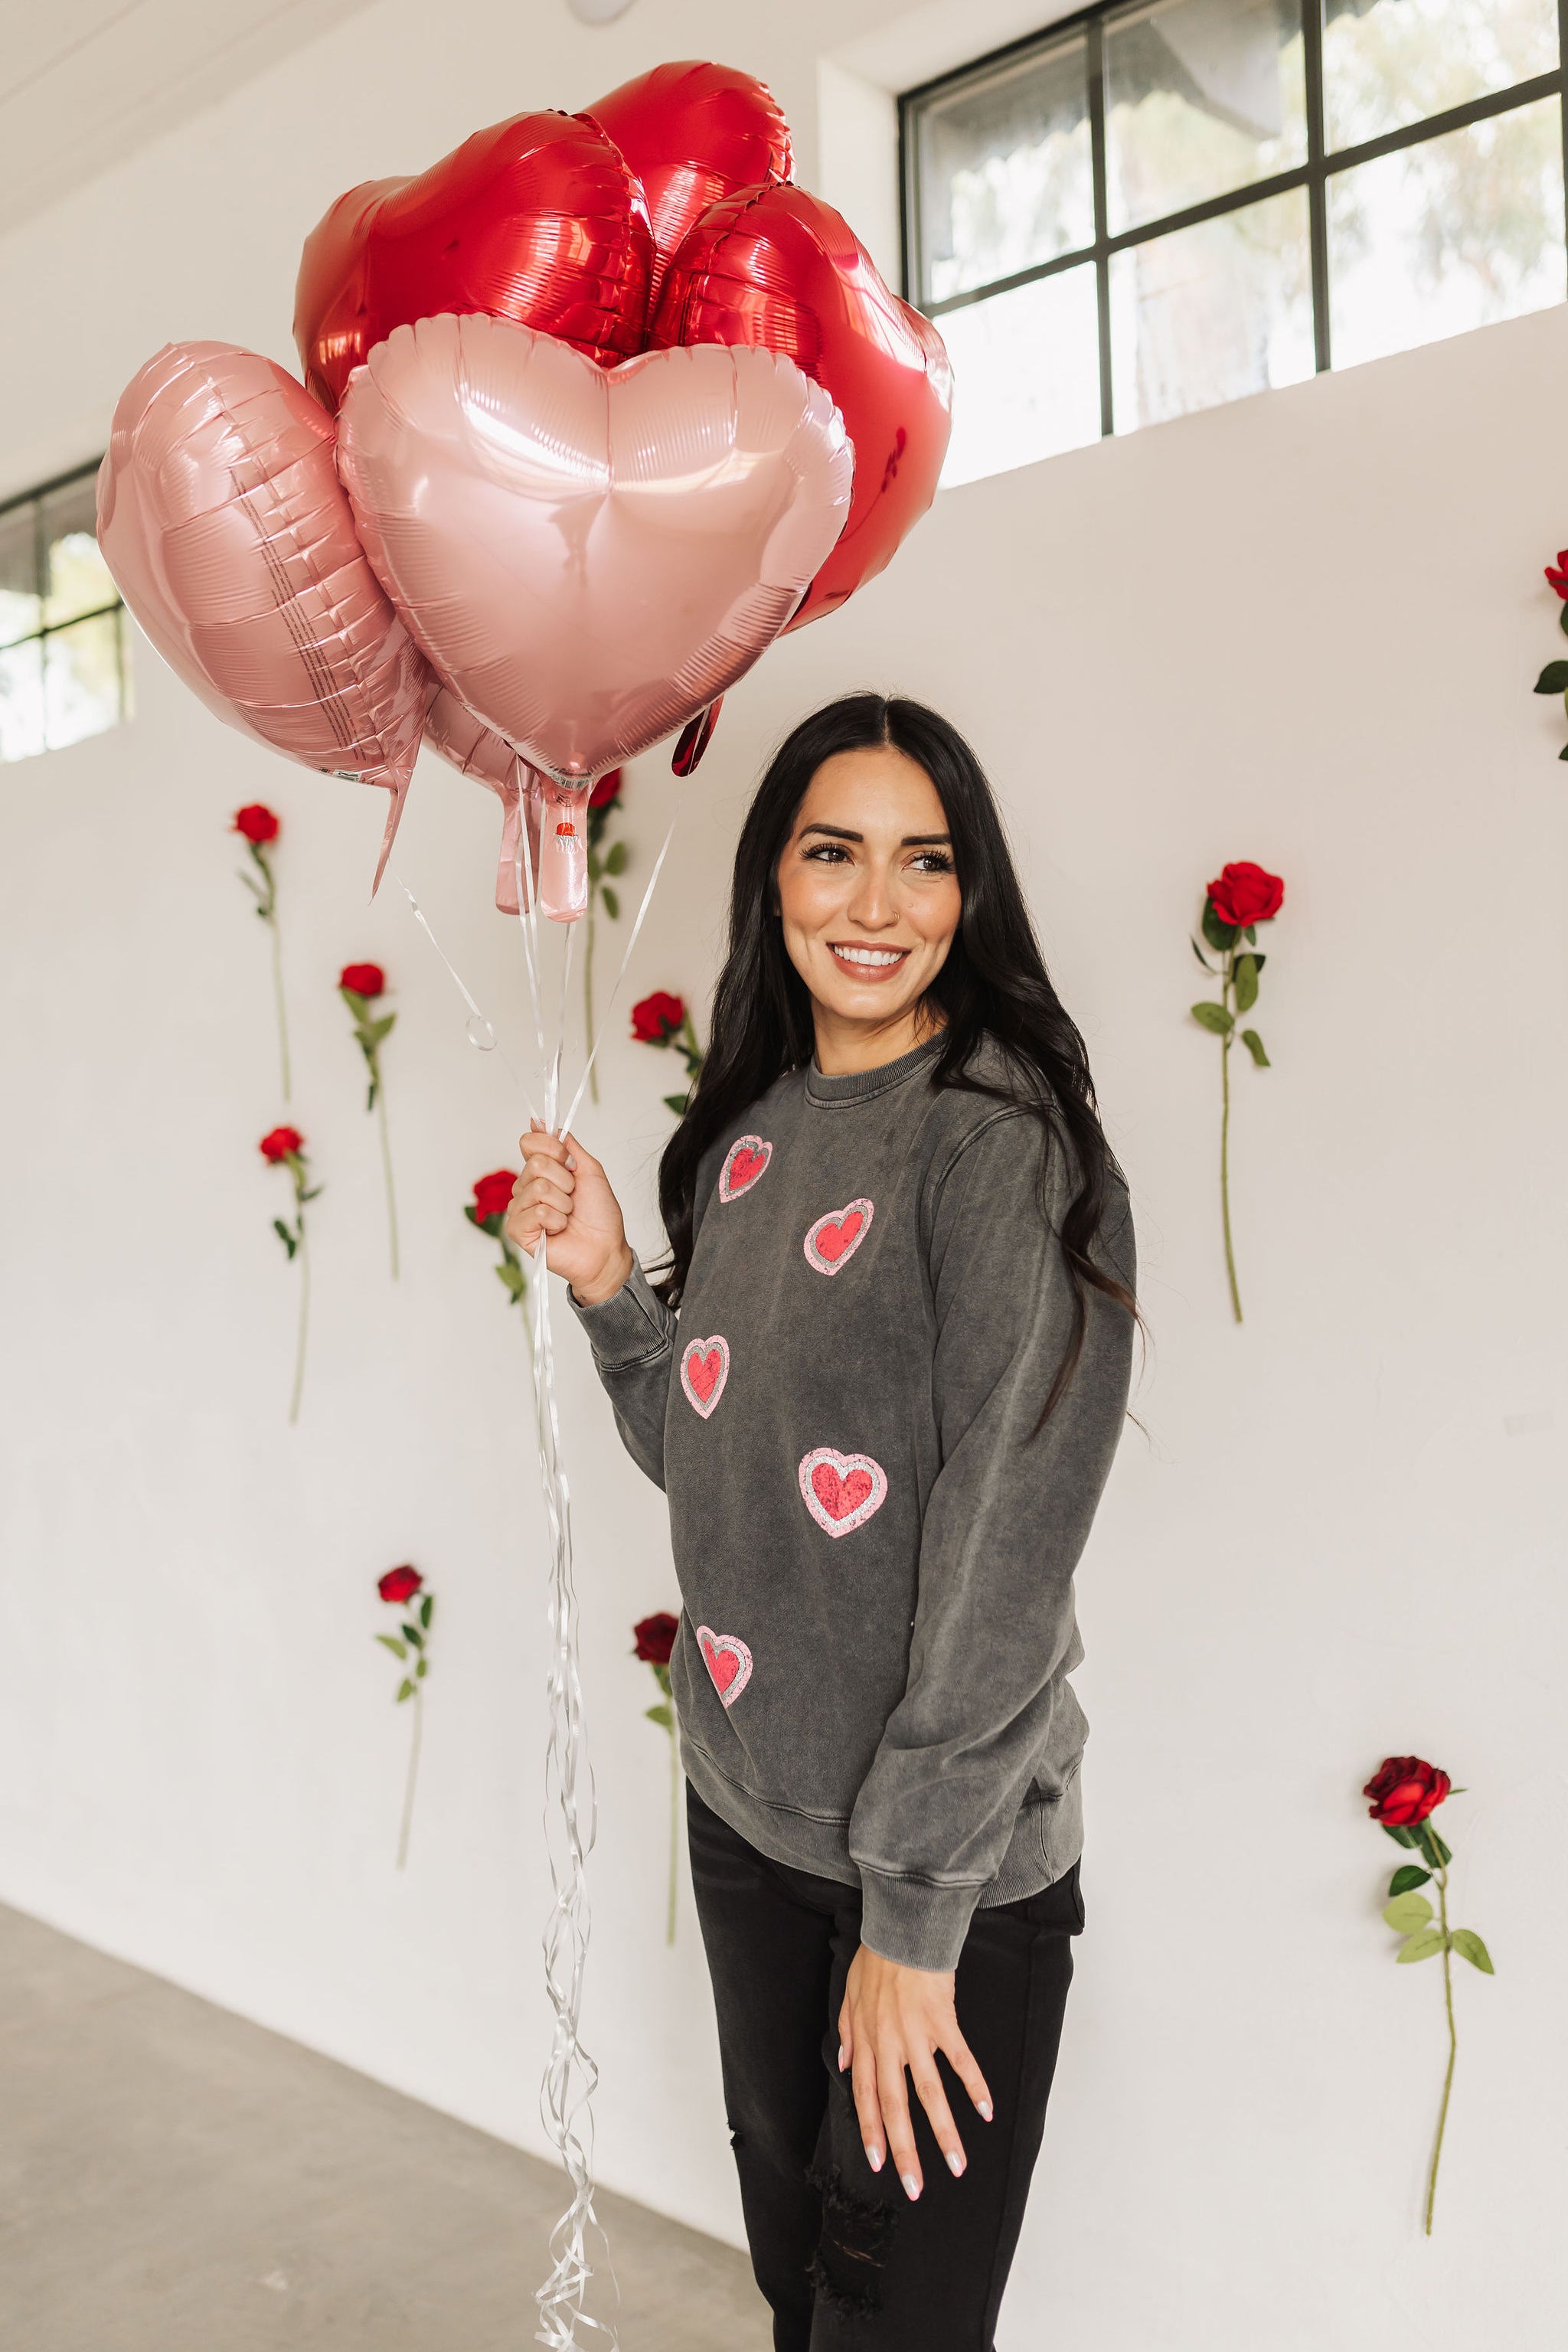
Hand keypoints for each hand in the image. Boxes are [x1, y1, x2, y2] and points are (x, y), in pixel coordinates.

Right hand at [505, 1122, 633, 1303]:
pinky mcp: (518, 1230)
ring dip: (563, 1203)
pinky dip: (556, 1220)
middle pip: (536, 1163)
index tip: (570, 1164)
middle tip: (573, 1197)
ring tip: (568, 1216)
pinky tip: (558, 1230)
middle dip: (565, 1180)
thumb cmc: (599, 1215)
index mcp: (540, 1171)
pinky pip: (537, 1211)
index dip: (552, 1148)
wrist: (606, 1249)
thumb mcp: (589, 1170)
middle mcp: (526, 1187)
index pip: (529, 1142)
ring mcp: (520, 1209)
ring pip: (538, 1187)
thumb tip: (538, 1121)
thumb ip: (566, 1145)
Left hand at [838, 1944, 991, 2199]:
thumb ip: (846, 2030)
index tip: (879, 2165)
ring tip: (957, 2165)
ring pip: (929, 2094)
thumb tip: (844, 2062)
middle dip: (904, 2151)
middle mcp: (889, 2044)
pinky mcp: (942, 2021)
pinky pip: (959, 2059)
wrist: (901, 1928)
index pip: (865, 2097)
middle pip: (895, 2107)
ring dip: (944, 2132)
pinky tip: (987, 2109)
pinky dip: (974, 2084)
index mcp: (866, 2040)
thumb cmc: (875, 1958)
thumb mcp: (848, 1993)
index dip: (872, 2132)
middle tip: (915, 2187)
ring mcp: (917, 2035)